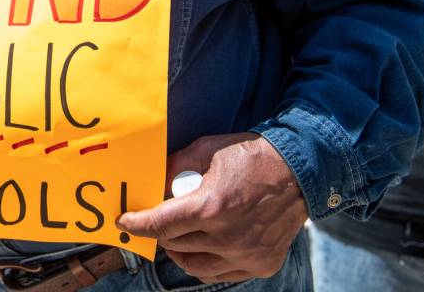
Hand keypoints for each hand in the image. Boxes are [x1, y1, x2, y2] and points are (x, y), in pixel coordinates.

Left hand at [117, 132, 307, 283]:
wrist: (298, 171)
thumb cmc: (250, 156)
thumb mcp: (205, 150)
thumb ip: (174, 167)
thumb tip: (151, 183)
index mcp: (211, 207)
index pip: (160, 225)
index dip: (137, 225)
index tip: (125, 223)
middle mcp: (228, 237)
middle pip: (174, 244)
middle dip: (159, 232)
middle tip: (156, 219)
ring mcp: (246, 255)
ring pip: (194, 265)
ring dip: (179, 251)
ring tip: (178, 236)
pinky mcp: (261, 264)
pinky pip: (220, 273)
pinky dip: (205, 262)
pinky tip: (203, 247)